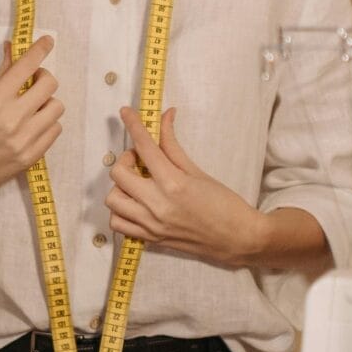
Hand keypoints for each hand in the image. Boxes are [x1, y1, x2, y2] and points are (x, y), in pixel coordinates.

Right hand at [0, 35, 64, 208]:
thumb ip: (0, 76)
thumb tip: (13, 49)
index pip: (27, 66)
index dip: (40, 49)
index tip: (47, 41)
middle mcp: (12, 117)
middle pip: (50, 84)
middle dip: (44, 79)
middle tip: (34, 82)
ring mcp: (25, 139)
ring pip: (57, 108)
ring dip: (47, 104)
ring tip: (33, 109)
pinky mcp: (32, 156)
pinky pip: (55, 131)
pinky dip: (48, 124)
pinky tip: (34, 126)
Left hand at [107, 107, 269, 267]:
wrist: (239, 239)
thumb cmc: (225, 205)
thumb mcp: (198, 172)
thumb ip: (173, 146)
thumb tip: (165, 118)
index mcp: (173, 183)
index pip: (144, 147)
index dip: (133, 124)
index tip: (126, 112)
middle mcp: (158, 205)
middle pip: (119, 174)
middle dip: (125, 159)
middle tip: (140, 158)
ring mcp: (152, 225)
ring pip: (112, 201)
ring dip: (120, 187)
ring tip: (137, 184)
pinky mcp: (151, 239)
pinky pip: (118, 224)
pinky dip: (120, 211)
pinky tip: (135, 204)